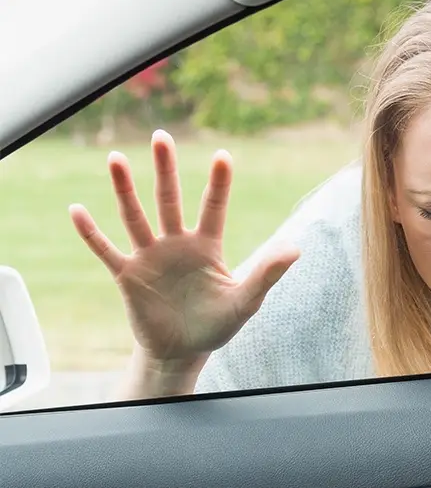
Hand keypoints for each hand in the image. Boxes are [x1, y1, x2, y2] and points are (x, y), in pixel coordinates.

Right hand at [70, 130, 299, 367]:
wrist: (182, 352)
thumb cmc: (217, 324)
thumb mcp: (246, 301)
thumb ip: (267, 274)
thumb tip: (296, 249)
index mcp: (208, 246)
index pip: (214, 207)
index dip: (218, 183)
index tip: (223, 155)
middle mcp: (177, 243)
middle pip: (170, 199)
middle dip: (166, 168)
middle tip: (162, 135)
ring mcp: (151, 256)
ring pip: (136, 215)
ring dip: (125, 188)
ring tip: (116, 158)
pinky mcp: (128, 275)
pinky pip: (106, 249)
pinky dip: (91, 232)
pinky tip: (76, 210)